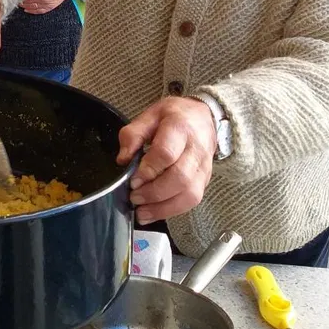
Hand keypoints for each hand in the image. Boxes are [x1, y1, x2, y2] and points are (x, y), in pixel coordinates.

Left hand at [117, 97, 217, 224]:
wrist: (204, 117)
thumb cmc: (175, 116)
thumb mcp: (150, 115)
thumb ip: (133, 134)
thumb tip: (123, 159)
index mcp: (180, 128)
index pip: (166, 153)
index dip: (148, 170)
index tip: (133, 180)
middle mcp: (196, 150)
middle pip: (179, 178)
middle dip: (154, 192)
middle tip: (134, 197)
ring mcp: (204, 168)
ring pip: (189, 195)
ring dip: (163, 208)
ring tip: (142, 212)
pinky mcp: (205, 181)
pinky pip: (192, 201)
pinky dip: (172, 211)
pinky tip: (154, 213)